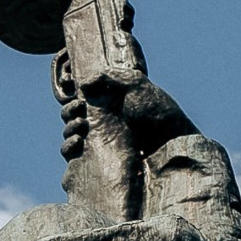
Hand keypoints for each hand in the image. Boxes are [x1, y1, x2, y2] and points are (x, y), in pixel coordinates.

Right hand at [58, 65, 189, 216]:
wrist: (172, 144)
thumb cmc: (159, 112)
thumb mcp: (136, 85)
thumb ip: (110, 77)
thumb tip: (83, 83)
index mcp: (111, 105)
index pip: (82, 103)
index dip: (74, 102)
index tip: (80, 101)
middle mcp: (105, 124)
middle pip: (72, 119)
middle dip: (68, 115)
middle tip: (79, 115)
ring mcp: (103, 145)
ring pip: (70, 138)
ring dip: (68, 130)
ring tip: (80, 130)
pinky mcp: (103, 163)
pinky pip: (75, 158)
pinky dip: (69, 149)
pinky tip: (78, 143)